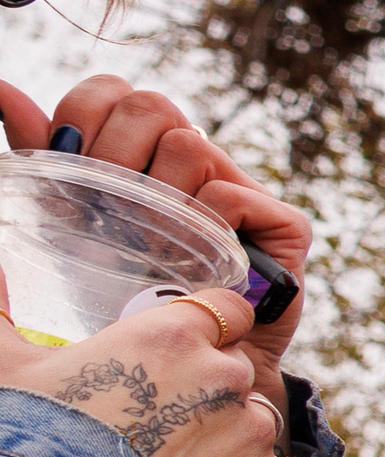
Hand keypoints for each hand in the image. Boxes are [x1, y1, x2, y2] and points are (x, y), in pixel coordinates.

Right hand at [0, 286, 284, 456]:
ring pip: (252, 416)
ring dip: (225, 429)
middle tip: (159, 414)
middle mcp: (223, 375)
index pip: (227, 307)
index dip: (210, 326)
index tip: (188, 347)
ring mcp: (250, 428)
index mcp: (171, 336)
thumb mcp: (8, 367)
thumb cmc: (36, 442)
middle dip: (209, 383)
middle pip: (234, 365)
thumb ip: (4, 316)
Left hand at [8, 75, 315, 368]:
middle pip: (154, 104)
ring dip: (159, 201)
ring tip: (152, 246)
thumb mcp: (71, 216)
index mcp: (146, 148)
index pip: (115, 90)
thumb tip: (1, 89)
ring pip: (190, 145)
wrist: (182, 367)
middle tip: (109, 209)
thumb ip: (45, 155)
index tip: (71, 162)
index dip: (84, 114)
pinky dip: (202, 230)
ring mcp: (243, 187)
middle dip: (115, 154)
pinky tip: (195, 266)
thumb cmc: (124, 292)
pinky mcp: (284, 224)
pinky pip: (226, 196)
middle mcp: (198, 159)